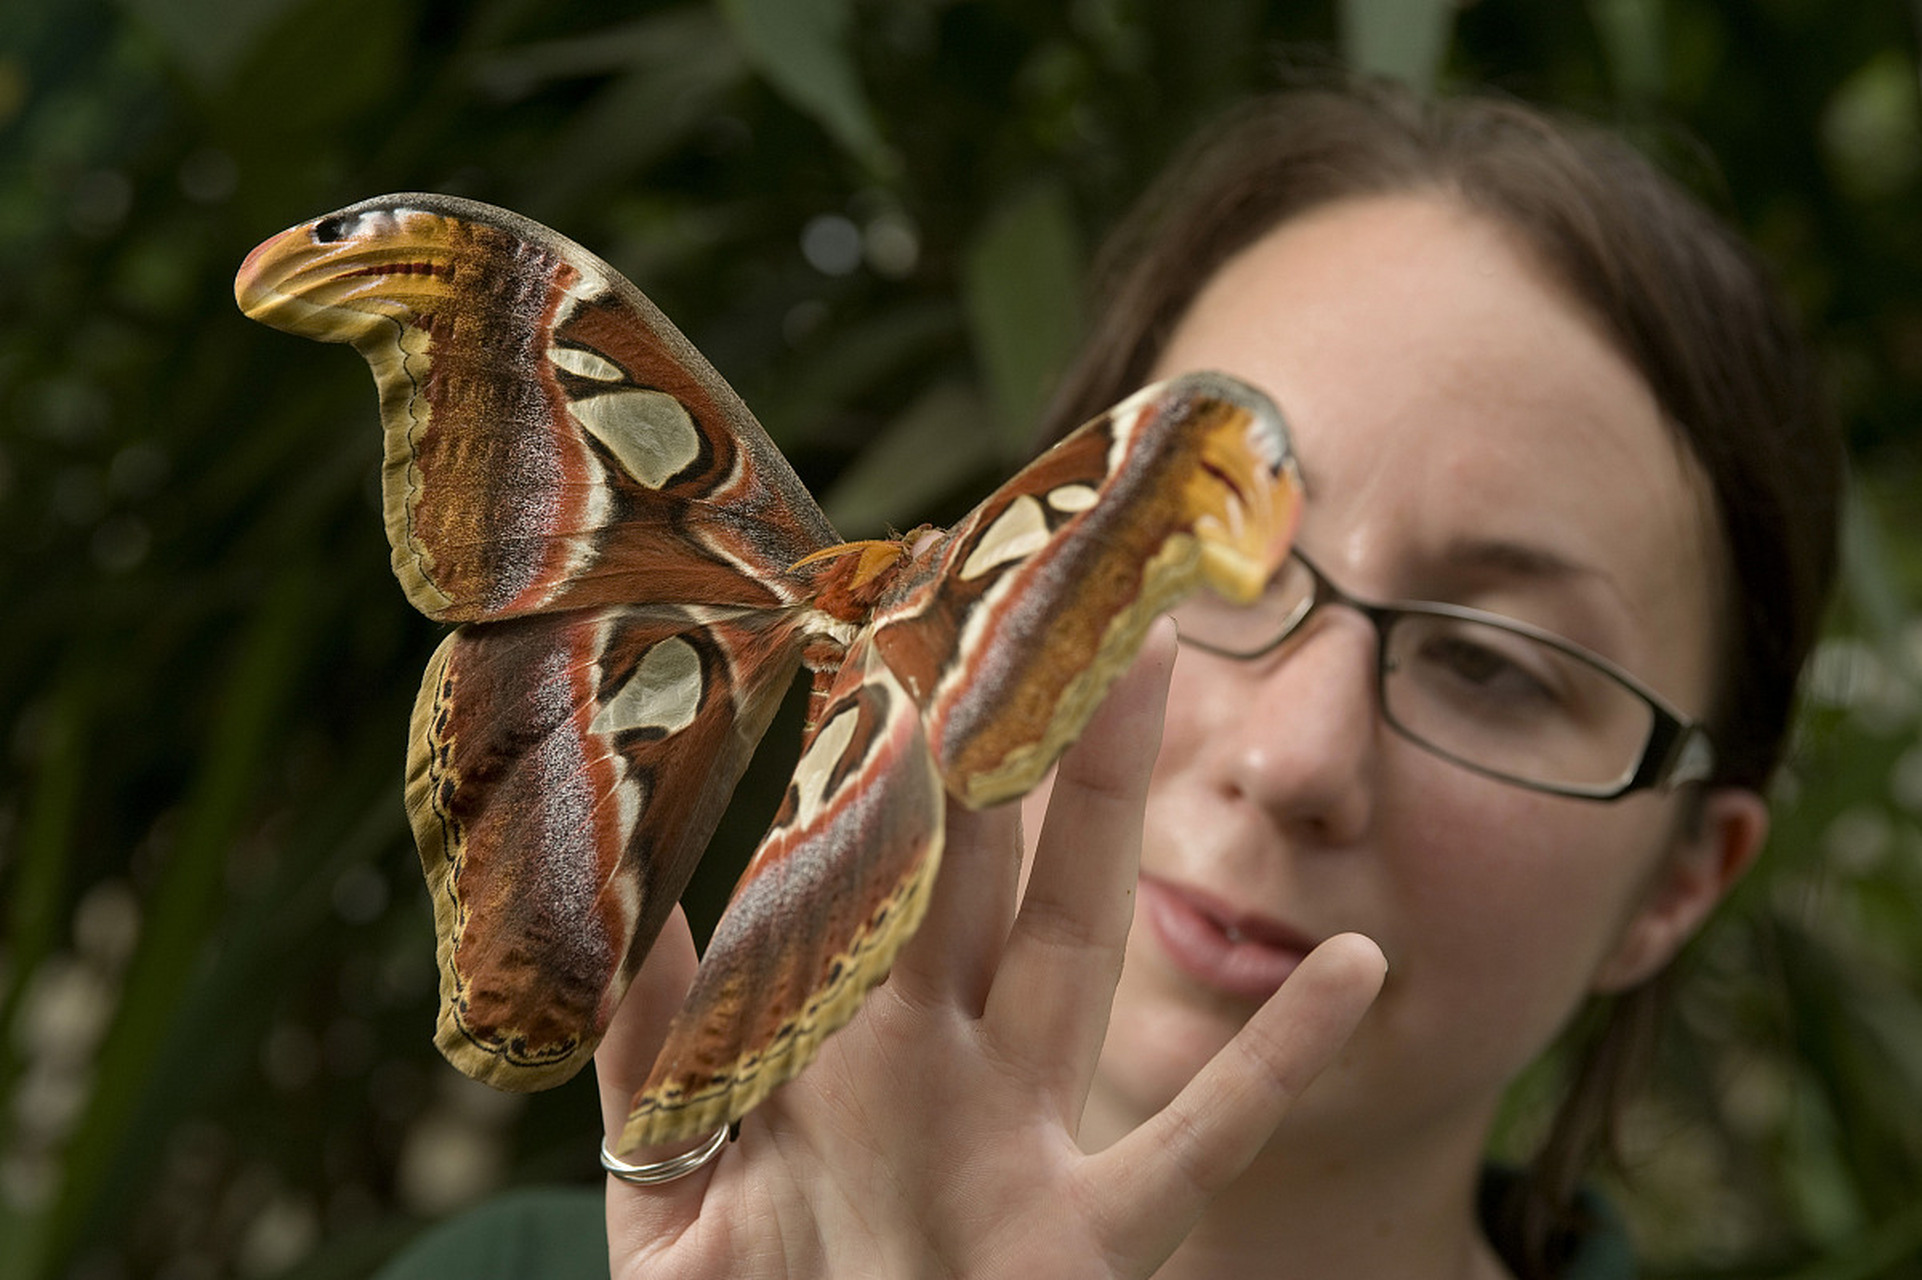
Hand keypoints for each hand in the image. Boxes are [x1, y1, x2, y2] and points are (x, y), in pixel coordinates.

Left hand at [594, 621, 1386, 1277]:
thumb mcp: (667, 1192)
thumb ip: (648, 1051)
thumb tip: (626, 896)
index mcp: (839, 1051)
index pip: (864, 864)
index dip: (877, 747)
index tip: (892, 620)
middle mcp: (945, 1071)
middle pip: (982, 864)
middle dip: (1007, 726)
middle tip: (1037, 581)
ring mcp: (1029, 1148)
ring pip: (1081, 944)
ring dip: (1117, 811)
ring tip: (1155, 665)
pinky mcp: (1094, 1248)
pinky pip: (1204, 1142)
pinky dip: (1282, 1059)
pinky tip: (1356, 966)